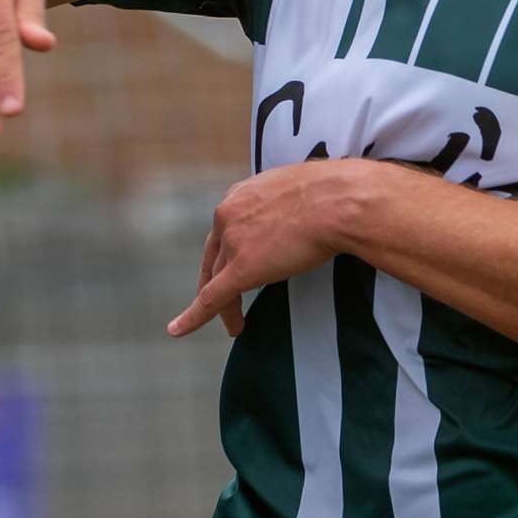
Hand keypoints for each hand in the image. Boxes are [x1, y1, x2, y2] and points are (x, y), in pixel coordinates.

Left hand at [167, 160, 363, 338]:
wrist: (338, 201)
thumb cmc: (332, 193)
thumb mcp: (298, 187)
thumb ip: (286, 203)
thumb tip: (303, 213)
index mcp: (240, 194)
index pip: (225, 228)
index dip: (227, 251)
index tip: (232, 263)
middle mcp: (228, 214)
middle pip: (215, 256)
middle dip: (217, 279)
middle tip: (226, 301)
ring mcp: (232, 242)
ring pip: (218, 280)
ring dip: (225, 304)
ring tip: (236, 324)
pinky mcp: (241, 269)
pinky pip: (211, 299)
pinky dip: (193, 317)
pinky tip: (179, 330)